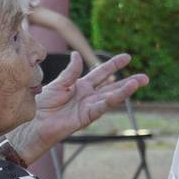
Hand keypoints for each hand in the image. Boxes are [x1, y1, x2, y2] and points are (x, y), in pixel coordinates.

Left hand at [12, 52, 148, 162]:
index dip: (113, 65)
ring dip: (125, 90)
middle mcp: (87, 96)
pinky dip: (112, 99)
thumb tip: (77, 54)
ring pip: (110, 97)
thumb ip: (70, 72)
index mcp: (80, 86)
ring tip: (139, 82)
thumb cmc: (42, 105)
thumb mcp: (57, 83)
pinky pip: (101, 107)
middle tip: (145, 77)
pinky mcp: (85, 117)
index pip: (100, 73)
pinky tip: (124, 93)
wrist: (33, 123)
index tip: (127, 57)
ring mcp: (88, 107)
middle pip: (111, 87)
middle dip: (128, 82)